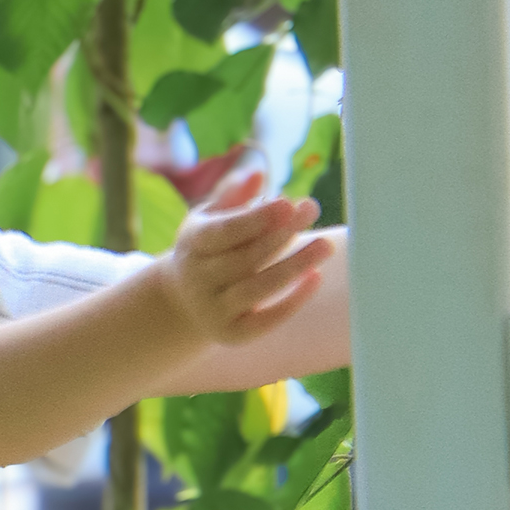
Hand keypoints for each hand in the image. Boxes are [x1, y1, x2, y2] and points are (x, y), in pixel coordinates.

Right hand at [133, 167, 326, 353]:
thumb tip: (258, 174)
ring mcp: (213, 310)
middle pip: (246, 258)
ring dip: (294, 266)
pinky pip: (266, 321)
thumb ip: (232, 197)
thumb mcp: (210, 218)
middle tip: (312, 209)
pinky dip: (292, 301)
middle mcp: (198, 279)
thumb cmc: (207, 249)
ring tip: (326, 245)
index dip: (256, 219)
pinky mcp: (231, 335)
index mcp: (192, 244)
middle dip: (282, 234)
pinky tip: (315, 278)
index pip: (224, 232)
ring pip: (258, 288)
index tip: (288, 203)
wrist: (183, 302)